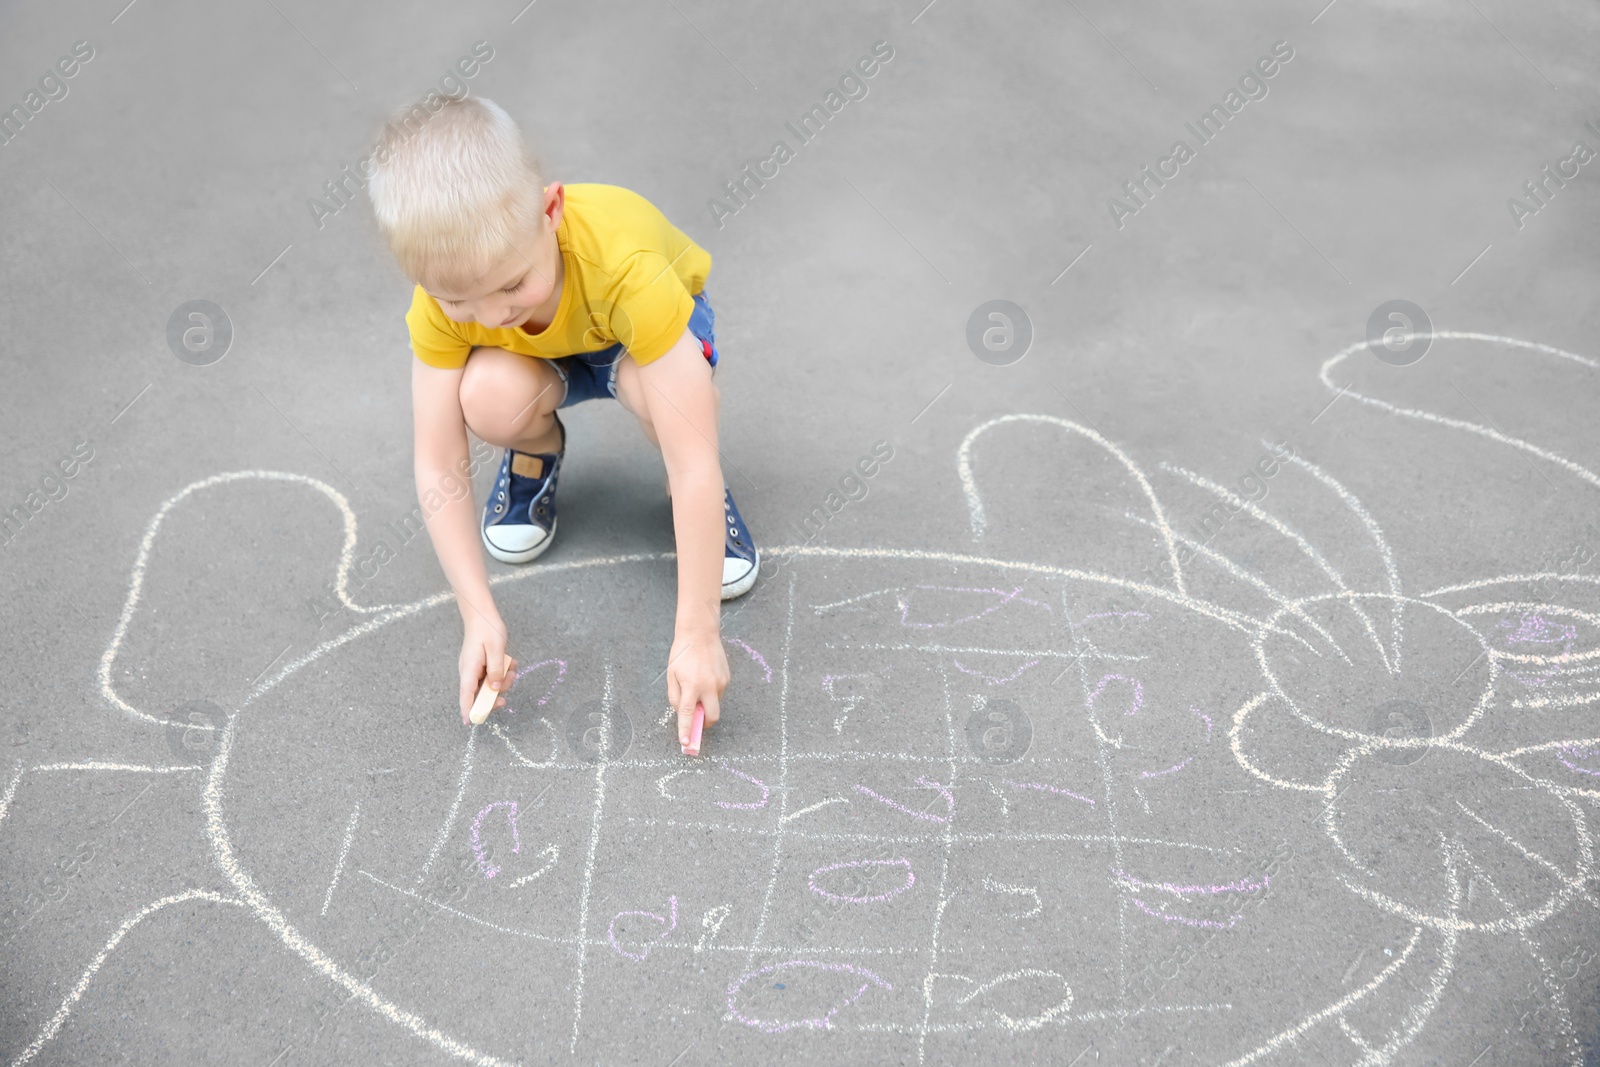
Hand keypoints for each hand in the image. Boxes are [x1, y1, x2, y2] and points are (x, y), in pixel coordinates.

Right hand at [459, 614, 516, 724]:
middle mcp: (469, 672)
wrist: (483, 615)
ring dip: (504, 680)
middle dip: (496, 694)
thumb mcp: (496, 649)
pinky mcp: (482, 667)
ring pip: (489, 686)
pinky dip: (503, 672)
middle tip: (509, 686)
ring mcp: (475, 670)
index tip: (469, 722)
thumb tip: (495, 689)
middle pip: (480, 694)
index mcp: (469, 669)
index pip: (466, 694)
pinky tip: (509, 661)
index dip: (467, 709)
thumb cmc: (487, 630)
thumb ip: (496, 670)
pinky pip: (493, 676)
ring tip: (512, 666)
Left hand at [666, 626, 728, 752]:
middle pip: (712, 717)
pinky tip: (704, 678)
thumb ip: (676, 697)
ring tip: (696, 685)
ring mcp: (721, 682)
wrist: (700, 633)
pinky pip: (718, 693)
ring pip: (715, 704)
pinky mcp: (727, 678)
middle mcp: (709, 686)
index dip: (686, 730)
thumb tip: (682, 713)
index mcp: (692, 685)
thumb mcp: (671, 675)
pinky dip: (710, 693)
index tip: (686, 744)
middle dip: (704, 724)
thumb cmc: (682, 654)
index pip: (688, 714)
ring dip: (705, 703)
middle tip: (695, 721)